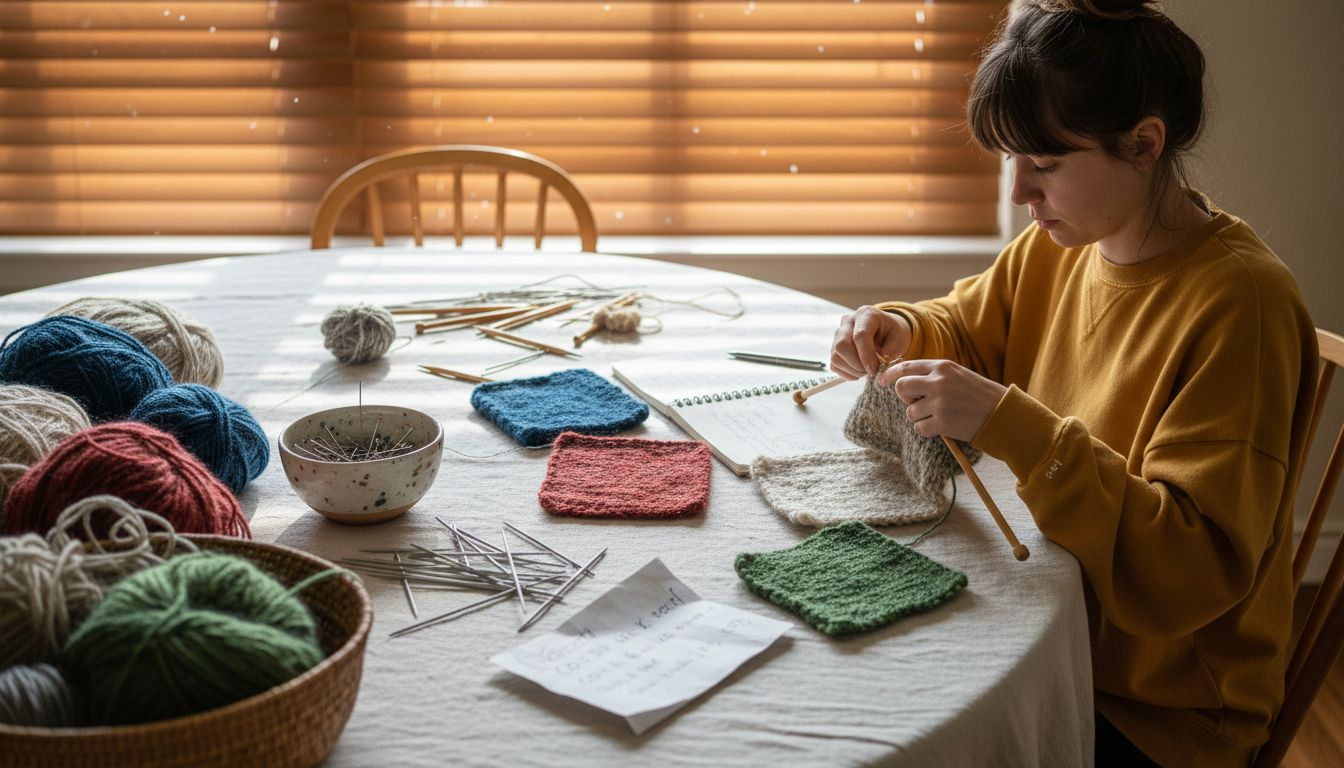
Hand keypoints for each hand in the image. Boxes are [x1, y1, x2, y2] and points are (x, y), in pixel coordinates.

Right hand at [830, 306, 911, 379]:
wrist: (886, 330)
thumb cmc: (893, 333)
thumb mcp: (899, 340)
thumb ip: (889, 352)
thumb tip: (875, 367)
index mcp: (867, 314)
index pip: (860, 335)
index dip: (866, 356)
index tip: (874, 370)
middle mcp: (848, 321)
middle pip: (842, 345)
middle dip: (857, 364)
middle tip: (871, 371)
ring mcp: (838, 334)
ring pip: (835, 356)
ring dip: (852, 370)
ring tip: (866, 371)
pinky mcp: (834, 346)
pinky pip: (834, 364)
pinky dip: (847, 373)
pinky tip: (859, 371)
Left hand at [877, 358, 1006, 441]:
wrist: (1003, 414)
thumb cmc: (980, 395)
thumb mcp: (958, 375)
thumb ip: (933, 374)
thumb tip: (902, 378)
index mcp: (942, 366)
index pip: (905, 367)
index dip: (890, 375)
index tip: (883, 382)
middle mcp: (938, 382)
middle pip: (901, 388)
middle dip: (905, 398)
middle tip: (919, 403)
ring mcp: (940, 402)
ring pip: (910, 412)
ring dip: (920, 417)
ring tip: (939, 416)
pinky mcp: (942, 422)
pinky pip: (919, 428)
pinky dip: (927, 430)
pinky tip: (942, 427)